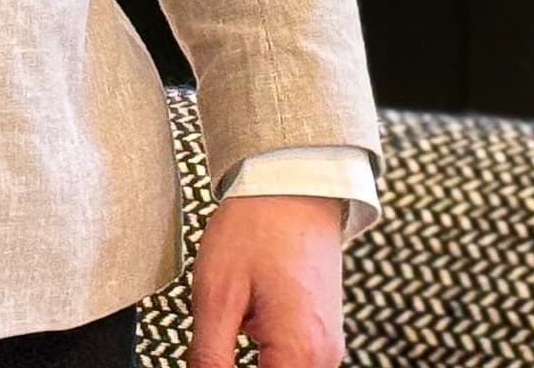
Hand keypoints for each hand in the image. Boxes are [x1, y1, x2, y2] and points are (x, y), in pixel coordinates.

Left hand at [181, 191, 345, 367]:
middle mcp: (324, 356)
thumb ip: (208, 359)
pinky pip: (294, 365)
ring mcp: (327, 346)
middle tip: (209, 355)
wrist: (294, 184)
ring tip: (226, 336)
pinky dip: (267, 364)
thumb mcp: (216, 296)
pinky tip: (243, 336)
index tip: (206, 365)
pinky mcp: (322, 334)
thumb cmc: (258, 227)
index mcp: (299, 352)